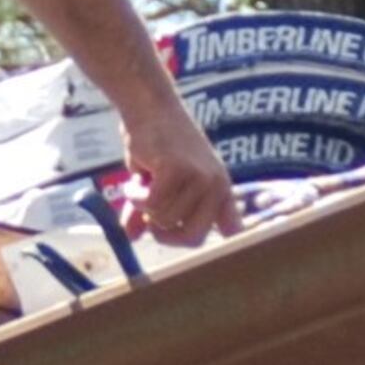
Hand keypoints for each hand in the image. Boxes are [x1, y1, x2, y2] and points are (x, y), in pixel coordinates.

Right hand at [118, 103, 242, 246]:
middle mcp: (216, 185)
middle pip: (193, 237)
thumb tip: (131, 236)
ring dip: (143, 206)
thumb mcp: (157, 181)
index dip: (228, 245)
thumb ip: (149, 211)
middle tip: (148, 216)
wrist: (150, 106)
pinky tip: (135, 176)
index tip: (217, 258)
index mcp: (219, 189)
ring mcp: (200, 178)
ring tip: (140, 182)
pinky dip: (136, 196)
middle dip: (164, 233)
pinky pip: (152, 204)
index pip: (234, 229)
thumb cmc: (155, 143)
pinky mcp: (179, 171)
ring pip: (165, 219)